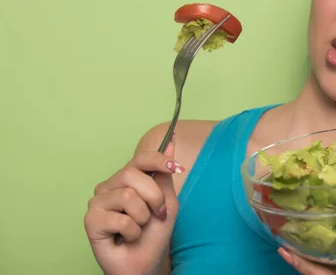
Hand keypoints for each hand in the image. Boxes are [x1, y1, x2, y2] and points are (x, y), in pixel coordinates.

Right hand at [83, 140, 183, 274]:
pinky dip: (132, 231)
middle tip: (156, 214)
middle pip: (132, 175)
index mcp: (127, 179)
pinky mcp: (90, 220)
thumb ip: (165, 173)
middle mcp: (110, 186)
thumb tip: (171, 139)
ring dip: (142, 217)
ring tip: (138, 228)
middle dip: (153, 197)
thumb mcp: (166, 200)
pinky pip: (119, 218)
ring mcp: (98, 201)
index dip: (159, 160)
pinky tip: (125, 237)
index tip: (178, 167)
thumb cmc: (154, 233)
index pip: (140, 159)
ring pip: (127, 196)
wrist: (146, 262)